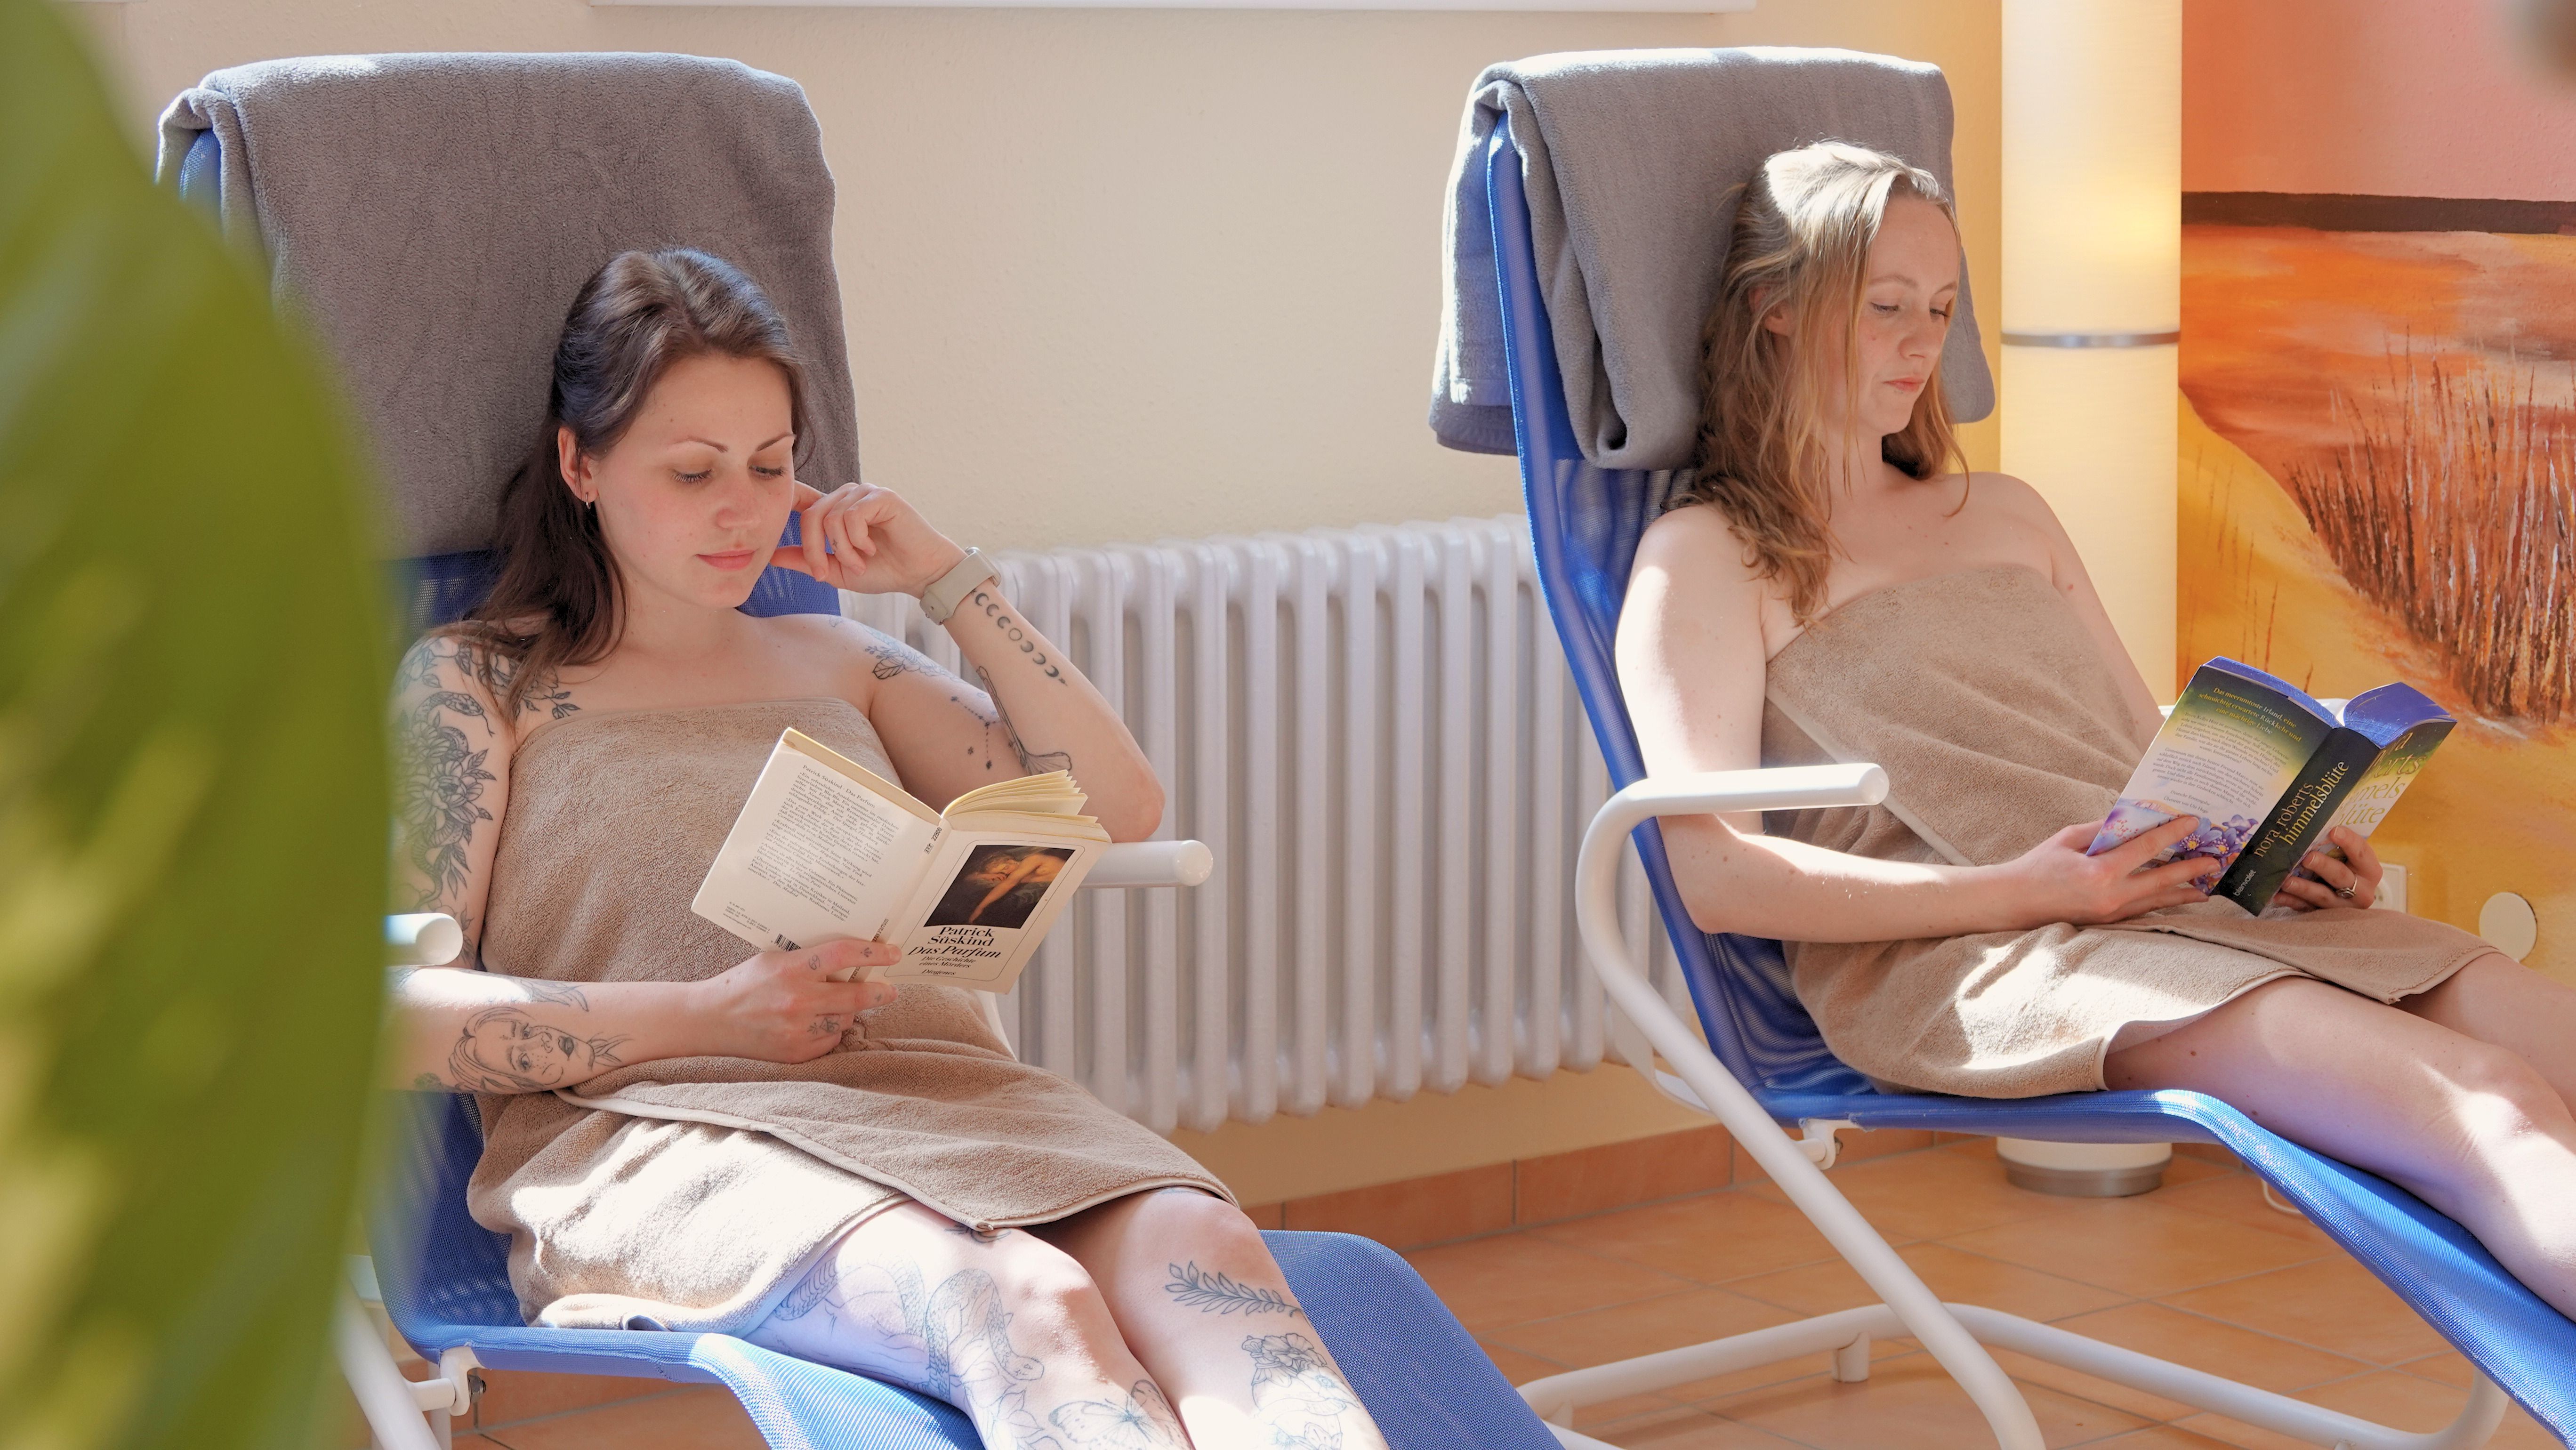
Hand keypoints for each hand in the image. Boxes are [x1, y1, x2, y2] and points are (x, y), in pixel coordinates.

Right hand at [686, 939, 899, 1063]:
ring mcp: (798, 1030)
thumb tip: (852, 961)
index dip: (873, 954)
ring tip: (833, 1005)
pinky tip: (815, 1023)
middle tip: (891, 989)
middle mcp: (798, 1000)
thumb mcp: (775, 960)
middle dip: (881, 991)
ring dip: (847, 1012)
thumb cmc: (745, 984)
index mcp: (791, 969)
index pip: (843, 955)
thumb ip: (810, 961)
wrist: (710, 1021)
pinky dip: (829, 1031)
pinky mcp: (797, 1052)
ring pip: (846, 1019)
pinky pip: (830, 1040)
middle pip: (857, 994)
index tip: (893, 954)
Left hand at [770, 481, 966, 596]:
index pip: (801, 499)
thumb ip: (807, 561)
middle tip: (823, 574)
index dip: (785, 504)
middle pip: (811, 515)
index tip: (767, 521)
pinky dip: (857, 540)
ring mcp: (864, 493)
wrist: (919, 574)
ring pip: (831, 517)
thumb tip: (770, 556)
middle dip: (813, 550)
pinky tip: (871, 549)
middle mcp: (847, 496)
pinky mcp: (882, 496)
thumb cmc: (883, 571)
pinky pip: (852, 516)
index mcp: (834, 509)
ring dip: (842, 550)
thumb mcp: (836, 571)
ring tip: (860, 564)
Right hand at [1991, 815, 2223, 928]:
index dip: (2172, 834)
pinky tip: (2175, 899)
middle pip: (2161, 880)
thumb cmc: (2038, 865)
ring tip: (2205, 887)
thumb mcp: (2068, 838)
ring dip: (2183, 892)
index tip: (2193, 822)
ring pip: (2156, 900)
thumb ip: (2102, 830)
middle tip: (2215, 861)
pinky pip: (2142, 910)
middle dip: (2191, 870)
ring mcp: (2111, 912)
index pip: (2146, 848)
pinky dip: (2161, 903)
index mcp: (2100, 870)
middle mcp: (2111, 895)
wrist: (2016, 902)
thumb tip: (2132, 819)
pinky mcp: (2107, 921)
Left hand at [2277, 826, 2380, 911]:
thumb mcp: (2349, 857)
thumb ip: (2337, 845)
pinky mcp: (2324, 915)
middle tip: (2308, 858)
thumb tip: (2314, 827)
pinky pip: (2306, 909)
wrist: (2349, 896)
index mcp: (2369, 871)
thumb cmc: (2346, 868)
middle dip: (2324, 866)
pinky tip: (2277, 895)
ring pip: (2323, 896)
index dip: (2349, 842)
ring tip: (2287, 880)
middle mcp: (2360, 891)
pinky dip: (2291, 901)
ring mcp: (2342, 906)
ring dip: (2304, 887)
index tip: (2334, 831)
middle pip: (2341, 877)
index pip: (2361, 854)